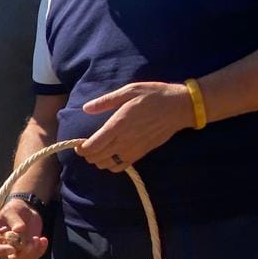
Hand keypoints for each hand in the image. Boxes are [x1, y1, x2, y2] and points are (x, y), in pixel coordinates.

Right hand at [0, 199, 46, 258]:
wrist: (26, 210)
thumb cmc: (14, 209)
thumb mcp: (12, 210)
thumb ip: (14, 219)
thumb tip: (19, 229)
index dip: (1, 251)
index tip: (12, 248)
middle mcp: (4, 247)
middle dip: (21, 255)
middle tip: (30, 244)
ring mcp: (17, 250)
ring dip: (32, 252)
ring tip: (37, 238)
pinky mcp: (28, 250)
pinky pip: (34, 256)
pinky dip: (40, 250)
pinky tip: (43, 240)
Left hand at [79, 81, 194, 171]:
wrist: (179, 107)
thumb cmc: (153, 96)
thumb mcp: (129, 91)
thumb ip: (106, 101)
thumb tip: (86, 108)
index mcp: (117, 125)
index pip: (92, 146)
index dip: (81, 148)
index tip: (79, 143)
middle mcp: (123, 141)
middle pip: (96, 158)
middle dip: (88, 154)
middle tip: (87, 145)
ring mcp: (133, 150)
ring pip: (106, 165)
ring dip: (99, 160)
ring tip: (99, 149)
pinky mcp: (141, 154)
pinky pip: (120, 167)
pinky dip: (112, 165)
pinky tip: (112, 155)